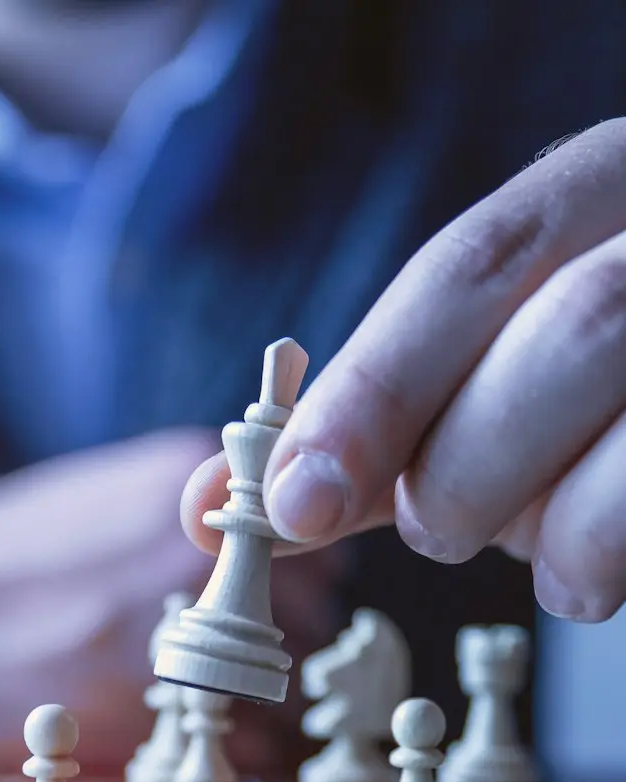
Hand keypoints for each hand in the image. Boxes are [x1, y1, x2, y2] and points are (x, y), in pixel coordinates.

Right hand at [0, 429, 342, 778]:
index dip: (293, 582)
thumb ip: (188, 515)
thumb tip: (260, 548)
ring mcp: (182, 636)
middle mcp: (199, 555)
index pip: (315, 539)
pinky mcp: (156, 718)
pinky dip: (233, 757)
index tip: (262, 605)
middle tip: (219, 664)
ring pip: (287, 689)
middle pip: (309, 616)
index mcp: (187, 484)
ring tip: (191, 706)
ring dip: (259, 706)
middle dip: (276, 646)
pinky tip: (174, 739)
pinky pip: (250, 750)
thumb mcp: (99, 497)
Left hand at [181, 118, 625, 622]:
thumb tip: (202, 503)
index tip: (298, 504)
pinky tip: (589, 579)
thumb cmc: (567, 414)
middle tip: (438, 531)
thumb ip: (350, 444)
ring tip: (536, 562)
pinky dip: (612, 548)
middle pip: (571, 326)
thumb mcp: (456, 407)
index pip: (468, 268)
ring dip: (552, 513)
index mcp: (584, 197)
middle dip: (471, 461)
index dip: (374, 392)